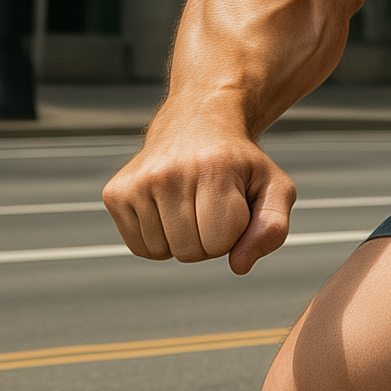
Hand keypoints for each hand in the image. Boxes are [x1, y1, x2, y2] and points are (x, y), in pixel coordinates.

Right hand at [102, 114, 297, 274]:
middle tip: (211, 207)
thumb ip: (272, 228)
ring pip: (163, 251)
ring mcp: (137, 182)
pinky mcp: (115, 192)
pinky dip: (158, 241)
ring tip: (190, 206)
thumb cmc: (239, 164)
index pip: (221, 242)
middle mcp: (169, 173)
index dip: (234, 234)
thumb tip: (239, 266)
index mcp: (213, 169)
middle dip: (209, 241)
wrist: (197, 125)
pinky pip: (139, 248)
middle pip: (191, 251)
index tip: (234, 206)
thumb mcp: (274, 187)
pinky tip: (168, 211)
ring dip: (182, 241)